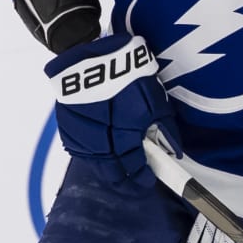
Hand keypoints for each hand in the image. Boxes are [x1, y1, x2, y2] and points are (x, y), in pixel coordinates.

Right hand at [45, 32, 181, 184]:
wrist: (88, 57)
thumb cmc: (127, 75)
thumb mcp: (154, 99)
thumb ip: (165, 128)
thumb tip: (173, 152)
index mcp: (124, 136)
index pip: (134, 167)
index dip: (142, 177)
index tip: (148, 181)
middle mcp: (101, 142)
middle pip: (112, 173)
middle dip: (124, 182)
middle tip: (134, 185)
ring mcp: (82, 138)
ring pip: (96, 165)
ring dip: (108, 172)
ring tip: (119, 174)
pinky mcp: (68, 130)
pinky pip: (82, 152)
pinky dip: (94, 158)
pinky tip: (102, 158)